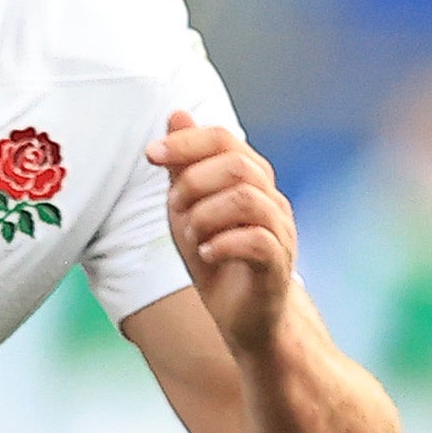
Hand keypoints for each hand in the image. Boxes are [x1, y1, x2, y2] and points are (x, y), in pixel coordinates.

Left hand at [155, 111, 299, 358]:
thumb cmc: (216, 259)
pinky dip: (222, 244)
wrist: (244, 318)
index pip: (224, 139)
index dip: (186, 141)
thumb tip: (177, 114)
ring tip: (192, 236)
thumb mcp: (188, 208)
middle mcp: (272, 200)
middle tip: (176, 209)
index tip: (151, 155)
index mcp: (250, 180)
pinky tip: (206, 255)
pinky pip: (257, 240)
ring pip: (246, 199)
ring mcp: (280, 232)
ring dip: (205, 215)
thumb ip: (184, 165)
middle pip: (238, 164)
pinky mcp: (278, 265)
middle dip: (193, 182)